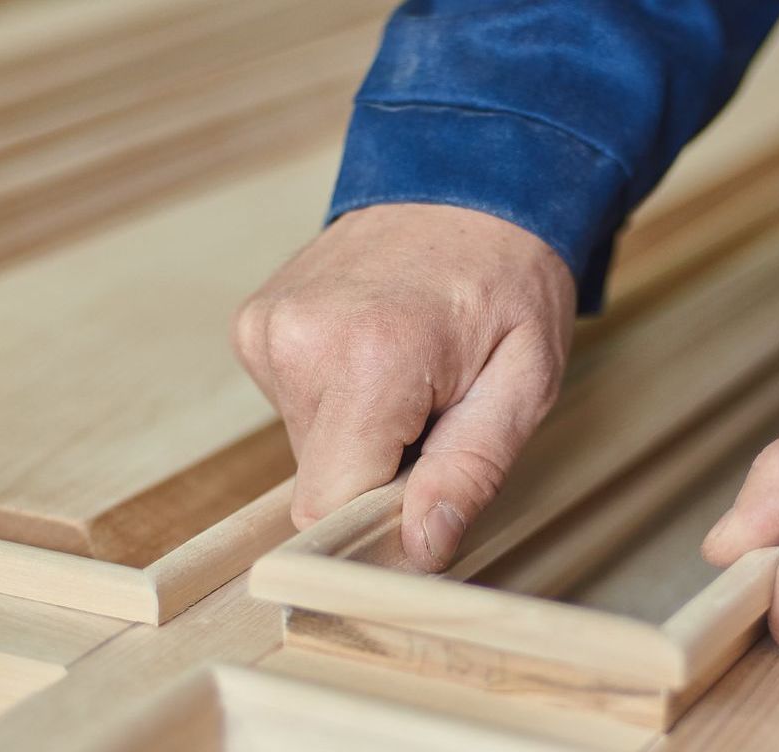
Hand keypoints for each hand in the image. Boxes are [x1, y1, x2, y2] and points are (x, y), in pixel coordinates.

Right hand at [233, 203, 575, 569]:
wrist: (468, 176)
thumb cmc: (509, 278)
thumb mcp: (525, 381)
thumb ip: (470, 471)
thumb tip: (420, 549)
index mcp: (370, 358)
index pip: (328, 506)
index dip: (374, 524)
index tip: (419, 502)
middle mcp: (300, 341)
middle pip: (320, 479)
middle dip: (377, 470)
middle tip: (432, 414)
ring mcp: (267, 328)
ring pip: (306, 445)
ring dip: (359, 432)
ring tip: (408, 372)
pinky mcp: (253, 324)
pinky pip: (293, 403)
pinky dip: (335, 397)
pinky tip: (374, 351)